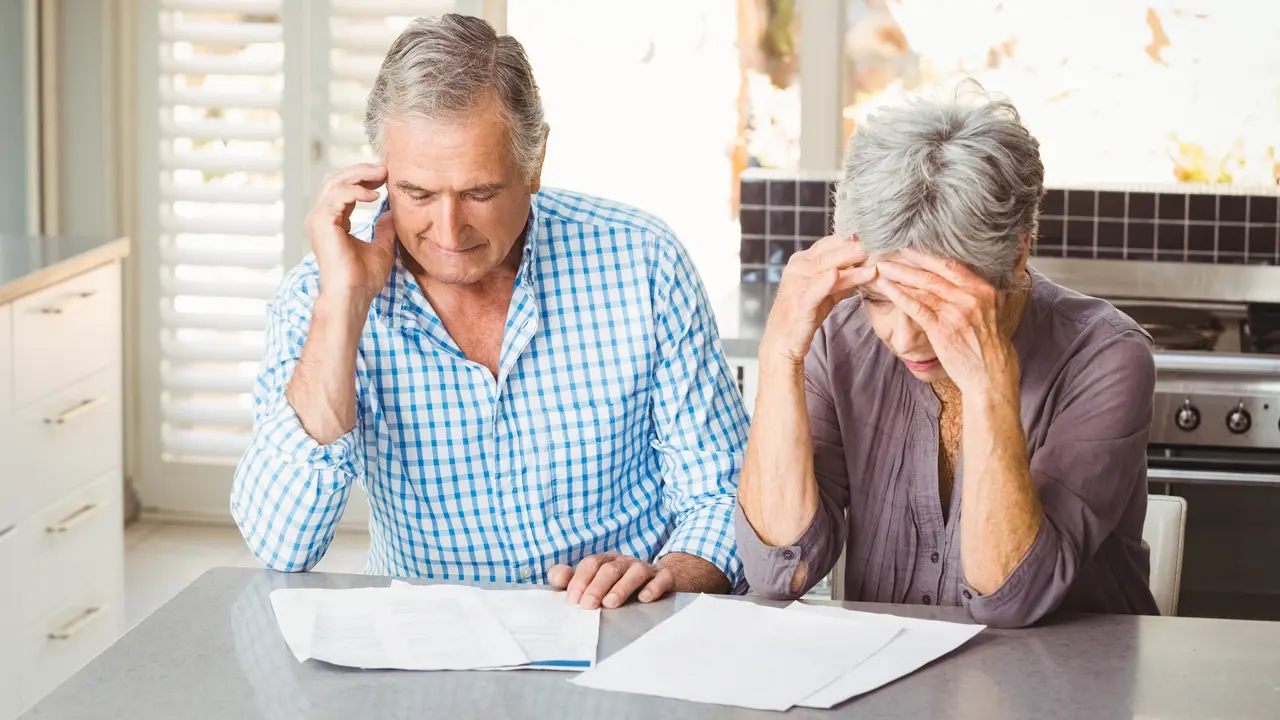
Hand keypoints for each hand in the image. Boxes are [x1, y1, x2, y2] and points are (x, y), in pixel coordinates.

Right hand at [305, 163, 395, 305]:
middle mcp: (320, 218)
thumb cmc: (364, 279)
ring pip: (335, 182)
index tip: (385, 176)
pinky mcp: (322, 223)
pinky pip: (338, 194)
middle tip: (385, 169)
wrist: (352, 296)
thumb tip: (392, 213)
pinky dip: (357, 190)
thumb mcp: (381, 247)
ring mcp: (318, 219)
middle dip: (362, 170)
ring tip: (383, 175)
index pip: (343, 189)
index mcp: (331, 222)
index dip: (363, 179)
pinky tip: (375, 196)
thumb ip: (384, 229)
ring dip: (361, 175)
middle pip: (336, 179)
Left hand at [547, 553, 673, 609]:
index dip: (580, 580)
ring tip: (610, 603)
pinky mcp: (664, 577)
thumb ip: (573, 580)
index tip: (572, 600)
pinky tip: (644, 598)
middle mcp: (625, 562)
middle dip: (597, 586)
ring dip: (622, 587)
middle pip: (609, 568)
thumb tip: (556, 578)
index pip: (591, 564)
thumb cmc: (620, 585)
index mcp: (606, 561)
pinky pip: (661, 578)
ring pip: (634, 571)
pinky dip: (653, 587)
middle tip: (587, 605)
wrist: (659, 580)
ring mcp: (645, 568)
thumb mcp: (595, 582)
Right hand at [760, 235, 877, 365]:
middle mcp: (797, 268)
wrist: (782, 341)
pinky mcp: (800, 302)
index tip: (872, 239)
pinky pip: (817, 289)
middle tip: (877, 245)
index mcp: (802, 261)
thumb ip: (842, 278)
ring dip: (851, 265)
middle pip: (829, 253)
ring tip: (872, 262)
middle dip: (854, 249)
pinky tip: (839, 275)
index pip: (829, 244)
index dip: (850, 241)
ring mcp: (796, 283)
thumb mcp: (826, 292)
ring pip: (827, 268)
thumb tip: (865, 264)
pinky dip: (828, 281)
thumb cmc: (804, 314)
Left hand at [874, 251, 1018, 394]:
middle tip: (888, 252)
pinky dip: (899, 295)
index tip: (909, 248)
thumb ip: (973, 294)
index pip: (951, 265)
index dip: (927, 255)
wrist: (991, 376)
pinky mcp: (942, 329)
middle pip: (934, 273)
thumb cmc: (987, 346)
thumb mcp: (990, 312)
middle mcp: (971, 297)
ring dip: (899, 276)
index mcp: (983, 289)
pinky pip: (916, 307)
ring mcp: (957, 312)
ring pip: (923, 288)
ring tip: (882, 268)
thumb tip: (954, 281)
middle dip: (908, 262)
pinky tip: (885, 287)